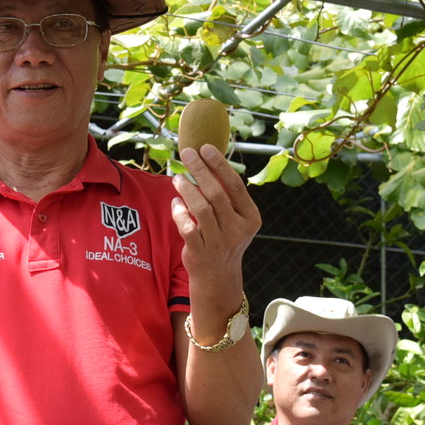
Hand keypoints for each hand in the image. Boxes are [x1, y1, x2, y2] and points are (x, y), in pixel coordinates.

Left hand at [170, 144, 259, 287]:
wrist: (218, 276)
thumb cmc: (224, 237)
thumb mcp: (234, 219)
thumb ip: (226, 196)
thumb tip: (208, 160)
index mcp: (250, 217)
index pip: (235, 185)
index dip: (219, 164)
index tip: (205, 148)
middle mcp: (237, 229)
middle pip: (216, 194)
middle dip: (200, 170)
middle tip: (187, 154)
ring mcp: (219, 242)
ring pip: (200, 209)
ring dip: (187, 189)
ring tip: (177, 178)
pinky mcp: (200, 252)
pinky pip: (187, 226)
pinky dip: (179, 212)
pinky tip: (175, 202)